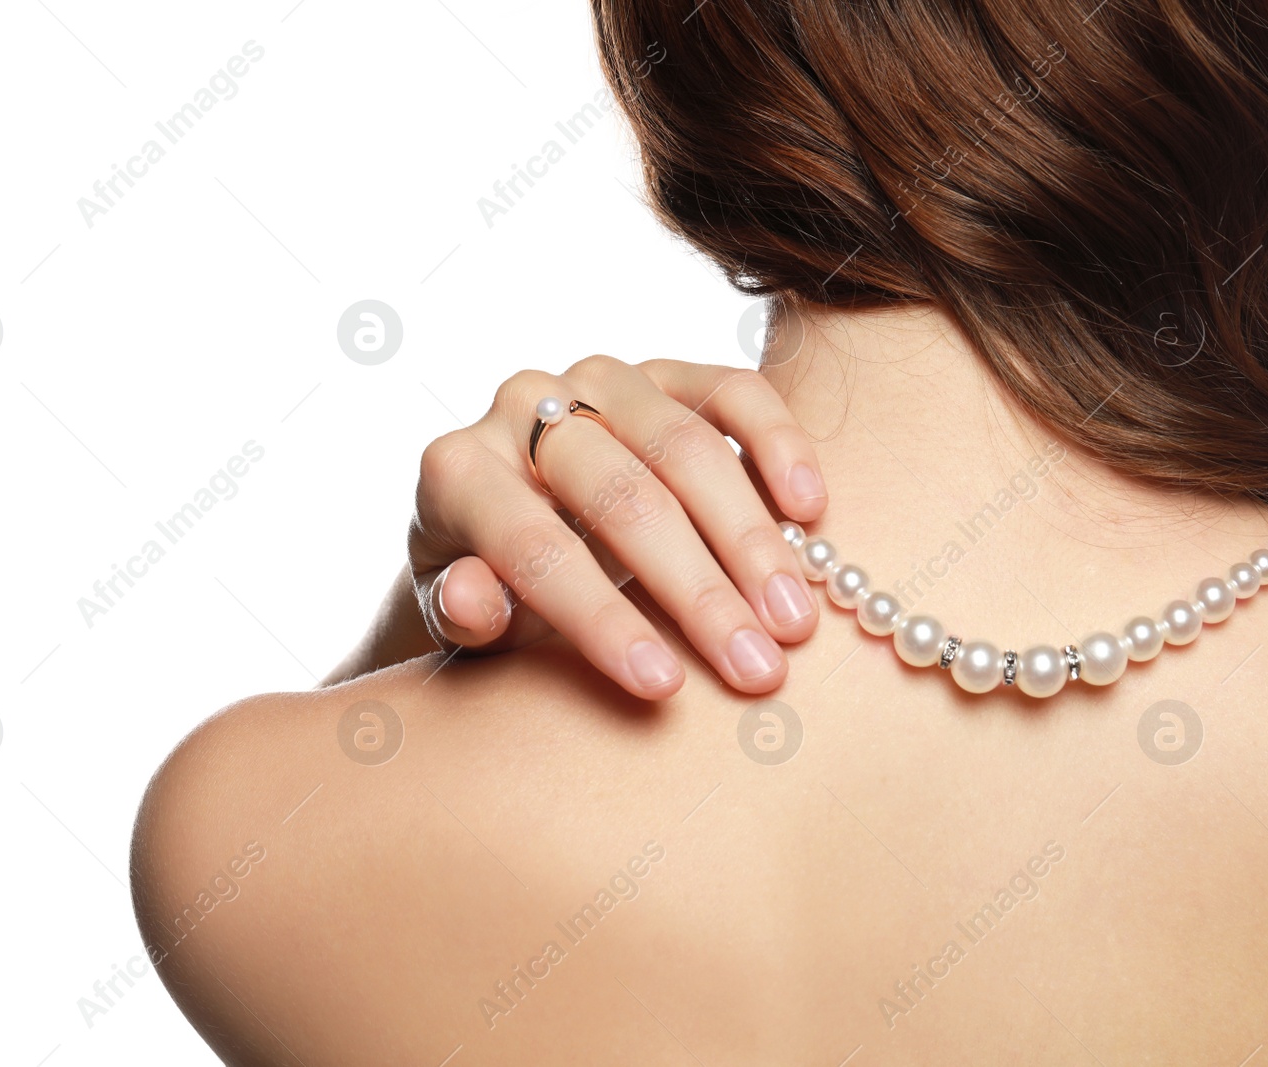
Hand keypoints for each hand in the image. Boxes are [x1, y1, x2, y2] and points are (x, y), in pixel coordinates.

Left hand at [409, 355, 828, 698]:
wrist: (508, 521)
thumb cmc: (489, 585)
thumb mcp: (456, 616)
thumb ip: (461, 611)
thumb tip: (475, 600)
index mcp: (457, 470)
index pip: (532, 545)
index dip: (599, 619)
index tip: (663, 686)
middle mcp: (523, 406)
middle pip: (621, 495)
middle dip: (696, 590)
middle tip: (756, 667)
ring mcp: (598, 381)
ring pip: (685, 445)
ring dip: (751, 539)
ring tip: (794, 620)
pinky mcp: (665, 371)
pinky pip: (730, 390)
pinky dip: (777, 443)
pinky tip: (812, 508)